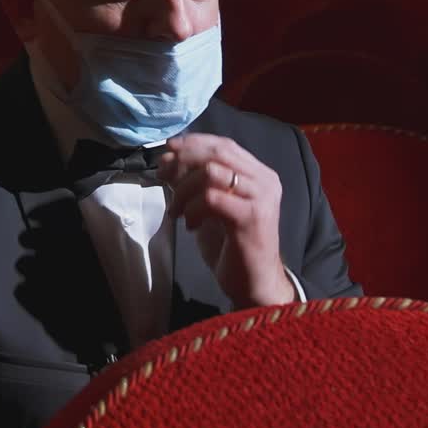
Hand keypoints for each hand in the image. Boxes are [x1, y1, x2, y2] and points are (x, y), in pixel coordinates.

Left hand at [160, 134, 294, 308]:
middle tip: (163, 176)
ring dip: (184, 188)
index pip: (224, 144)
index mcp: (259, 174)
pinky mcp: (251, 216)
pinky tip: (191, 224)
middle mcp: (265, 181)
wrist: (255, 284)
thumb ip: (197, 182)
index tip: (168, 149)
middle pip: (217, 153)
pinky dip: (193, 208)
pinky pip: (211, 198)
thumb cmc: (233, 247)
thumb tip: (169, 161)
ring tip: (176, 210)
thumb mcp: (212, 207)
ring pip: (211, 172)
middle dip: (183, 161)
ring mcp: (260, 198)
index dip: (193, 143)